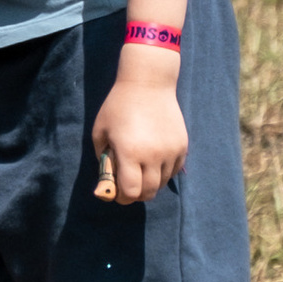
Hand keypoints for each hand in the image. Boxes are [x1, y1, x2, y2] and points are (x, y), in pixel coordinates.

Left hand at [90, 65, 187, 204]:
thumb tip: (108, 183)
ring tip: (141, 171)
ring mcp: (170, 152)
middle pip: (148, 192)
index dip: (123, 197)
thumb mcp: (100, 132)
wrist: (148, 83)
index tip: (117, 193)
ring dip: (150, 183)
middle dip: (136, 194)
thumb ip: (103, 160)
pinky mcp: (182, 146)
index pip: (130, 192)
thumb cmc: (118, 106)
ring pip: (162, 183)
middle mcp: (152, 156)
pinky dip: (163, 173)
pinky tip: (154, 162)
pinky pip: (173, 171)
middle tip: (129, 186)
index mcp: (129, 153)